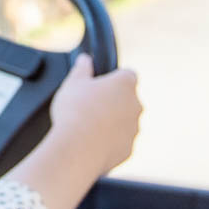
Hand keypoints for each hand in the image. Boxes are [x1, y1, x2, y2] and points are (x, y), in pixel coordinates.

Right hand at [48, 54, 142, 177]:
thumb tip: (85, 59)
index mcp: (125, 84)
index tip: (99, 85)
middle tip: (90, 106)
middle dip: (113, 102)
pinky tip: (91, 143)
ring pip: (125, 123)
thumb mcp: (73, 83)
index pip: (128, 74)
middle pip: (127, 100)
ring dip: (112, 123)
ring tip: (88, 128)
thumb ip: (82, 69)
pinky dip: (109, 143)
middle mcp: (136, 105)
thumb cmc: (75, 111)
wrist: (77, 149)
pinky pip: (119, 143)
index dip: (114, 79)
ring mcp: (134, 129)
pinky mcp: (129, 149)